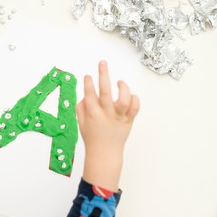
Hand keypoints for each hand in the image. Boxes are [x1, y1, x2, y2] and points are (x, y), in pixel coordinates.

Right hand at [76, 60, 139, 190]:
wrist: (105, 154)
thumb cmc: (92, 137)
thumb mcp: (81, 123)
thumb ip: (81, 108)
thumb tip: (85, 94)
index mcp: (93, 114)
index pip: (89, 94)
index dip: (88, 83)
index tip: (87, 76)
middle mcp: (106, 115)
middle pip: (105, 91)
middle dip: (103, 75)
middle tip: (102, 63)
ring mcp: (119, 118)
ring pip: (123, 99)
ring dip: (122, 88)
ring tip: (119, 82)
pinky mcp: (129, 121)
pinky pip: (135, 108)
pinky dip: (134, 99)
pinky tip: (129, 96)